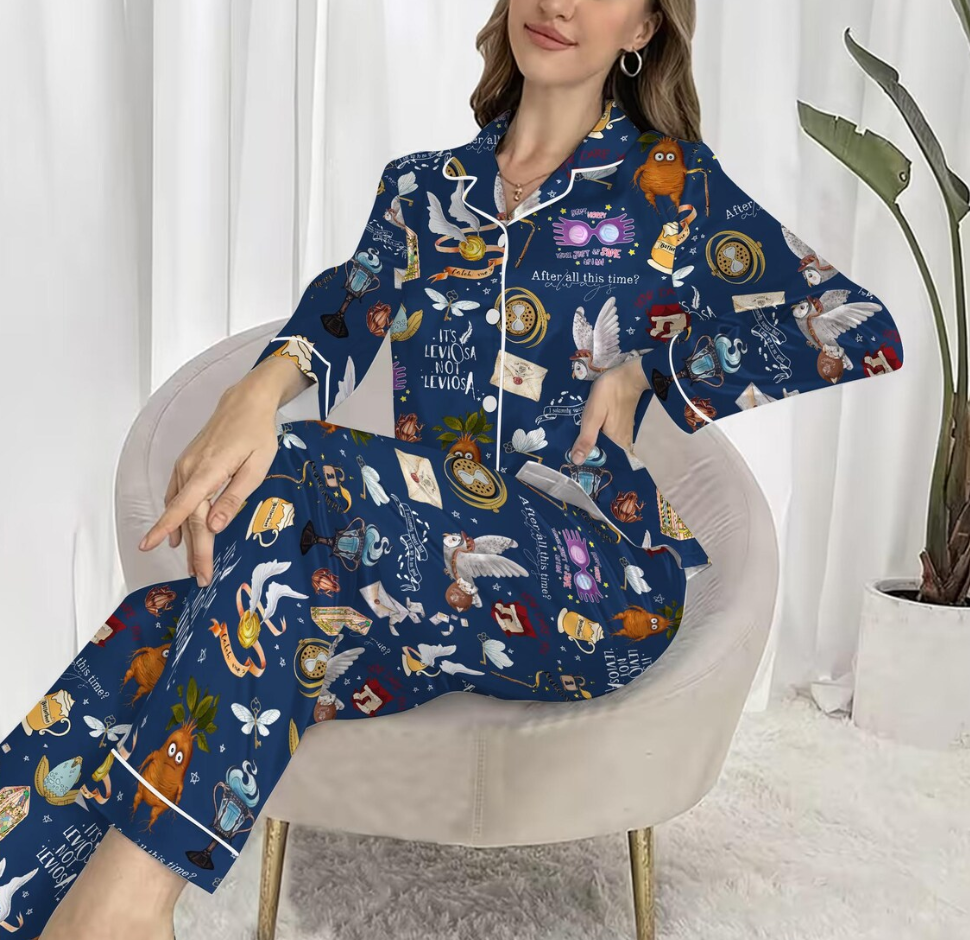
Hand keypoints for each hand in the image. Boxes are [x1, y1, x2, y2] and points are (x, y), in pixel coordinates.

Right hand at [136, 362, 301, 585]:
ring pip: (180, 509)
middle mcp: (190, 470)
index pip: (184, 509)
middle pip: (187, 518)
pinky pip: (177, 496)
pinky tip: (180, 534)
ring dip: (184, 538)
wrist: (245, 402)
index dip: (167, 532)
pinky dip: (178, 518)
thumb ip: (234, 496)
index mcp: (208, 472)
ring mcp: (185, 467)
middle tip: (201, 577)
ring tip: (193, 564)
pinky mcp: (187, 465)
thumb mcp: (257, 466)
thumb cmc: (257, 434)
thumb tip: (214, 525)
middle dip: (193, 550)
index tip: (151, 550)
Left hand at [570, 356, 649, 463]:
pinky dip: (598, 434)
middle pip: (602, 452)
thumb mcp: (593, 416)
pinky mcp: (623, 424)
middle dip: (587, 452)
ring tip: (572, 442)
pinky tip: (585, 431)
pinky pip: (608, 435)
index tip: (569, 461)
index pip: (600, 460)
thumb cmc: (609, 394)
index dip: (586, 461)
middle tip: (567, 451)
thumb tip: (576, 462)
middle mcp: (623, 442)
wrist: (627, 375)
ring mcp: (624, 433)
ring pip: (605, 443)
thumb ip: (586, 439)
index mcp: (616, 443)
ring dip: (592, 443)